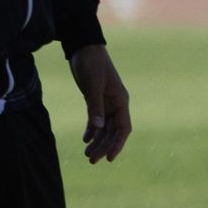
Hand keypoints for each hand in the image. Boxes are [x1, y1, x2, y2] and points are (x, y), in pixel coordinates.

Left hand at [68, 44, 131, 163]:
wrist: (83, 47)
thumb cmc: (91, 63)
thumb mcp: (92, 85)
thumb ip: (95, 106)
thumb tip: (98, 128)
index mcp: (121, 101)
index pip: (123, 128)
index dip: (117, 144)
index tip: (109, 158)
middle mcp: (116, 104)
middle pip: (113, 131)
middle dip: (104, 146)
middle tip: (91, 160)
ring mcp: (106, 102)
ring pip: (104, 128)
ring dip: (97, 141)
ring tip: (87, 155)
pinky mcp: (95, 99)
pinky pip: (96, 119)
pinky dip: (92, 130)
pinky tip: (86, 139)